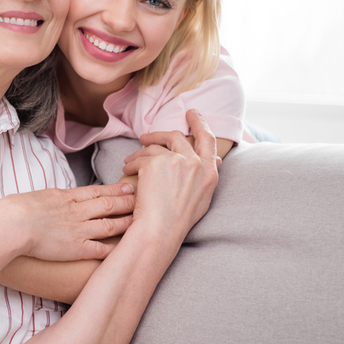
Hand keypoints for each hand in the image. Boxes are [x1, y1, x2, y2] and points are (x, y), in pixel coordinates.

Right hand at [2, 182, 134, 261]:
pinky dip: (113, 247)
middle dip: (127, 201)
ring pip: (110, 224)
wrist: (13, 224)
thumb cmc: (18, 209)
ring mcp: (79, 229)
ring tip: (139, 219)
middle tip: (142, 199)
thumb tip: (58, 198)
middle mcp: (77, 211)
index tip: (128, 186)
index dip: (115, 189)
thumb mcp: (40, 196)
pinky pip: (100, 248)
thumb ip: (54, 198)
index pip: (97, 191)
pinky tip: (124, 247)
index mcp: (67, 197)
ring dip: (126, 221)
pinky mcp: (76, 248)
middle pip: (108, 204)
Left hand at [122, 109, 218, 245]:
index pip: (208, 139)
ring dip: (140, 152)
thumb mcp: (203, 197)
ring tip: (130, 161)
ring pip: (154, 146)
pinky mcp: (155, 162)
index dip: (199, 123)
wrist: (160, 230)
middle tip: (146, 135)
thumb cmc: (178, 220)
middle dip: (159, 133)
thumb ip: (207, 175)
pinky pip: (140, 157)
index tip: (192, 113)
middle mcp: (195, 163)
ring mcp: (175, 160)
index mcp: (209, 172)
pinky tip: (127, 170)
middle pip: (176, 136)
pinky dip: (132, 163)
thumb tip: (216, 159)